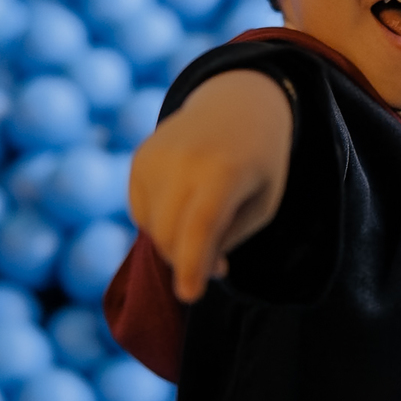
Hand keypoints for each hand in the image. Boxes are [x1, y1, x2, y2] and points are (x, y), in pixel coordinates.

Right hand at [128, 70, 293, 302]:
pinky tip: (184, 200)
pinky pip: (141, 213)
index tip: (190, 296)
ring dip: (176, 241)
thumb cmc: (258, 163)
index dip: (193, 264)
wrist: (235, 104)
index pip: (201, 226)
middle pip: (171, 236)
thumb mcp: (262, 204)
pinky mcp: (139, 160)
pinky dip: (161, 221)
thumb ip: (227, 239)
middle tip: (218, 263)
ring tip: (207, 218)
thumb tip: (194, 271)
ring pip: (152, 229)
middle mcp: (182, 161)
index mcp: (224, 171)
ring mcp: (154, 158)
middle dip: (189, 260)